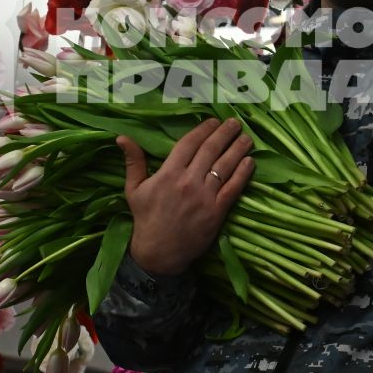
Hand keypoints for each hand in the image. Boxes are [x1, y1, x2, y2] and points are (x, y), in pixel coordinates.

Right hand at [119, 117, 253, 276]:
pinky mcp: (217, 211)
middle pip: (210, 150)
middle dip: (224, 133)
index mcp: (168, 173)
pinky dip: (243, 173)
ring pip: (225, 166)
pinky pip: (233, 187)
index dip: (203, 129)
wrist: (159, 252)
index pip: (189, 144)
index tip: (213, 121)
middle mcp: (188, 181)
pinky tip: (250, 162)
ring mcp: (204, 196)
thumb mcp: (134, 189)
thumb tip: (122, 137)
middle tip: (234, 123)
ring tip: (246, 138)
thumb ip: (133, 162)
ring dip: (238, 149)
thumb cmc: (146, 219)